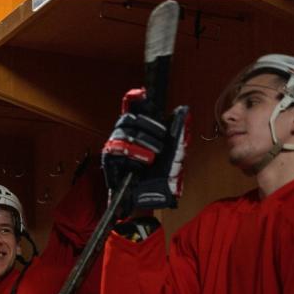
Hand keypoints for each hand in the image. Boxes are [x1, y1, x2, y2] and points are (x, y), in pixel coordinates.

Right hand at [102, 88, 189, 214]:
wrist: (148, 199)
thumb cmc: (159, 176)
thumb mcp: (174, 153)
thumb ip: (178, 132)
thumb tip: (183, 110)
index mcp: (137, 131)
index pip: (131, 109)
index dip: (134, 99)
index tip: (142, 94)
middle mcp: (123, 136)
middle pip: (128, 119)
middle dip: (148, 126)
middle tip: (162, 138)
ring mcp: (115, 147)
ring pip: (124, 133)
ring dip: (144, 142)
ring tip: (154, 156)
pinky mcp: (110, 160)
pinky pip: (119, 150)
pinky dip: (135, 154)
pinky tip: (146, 161)